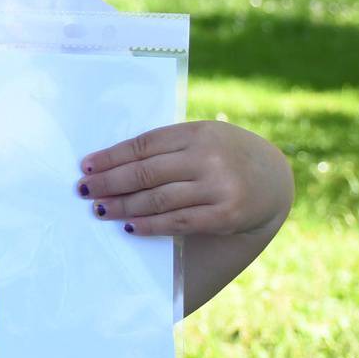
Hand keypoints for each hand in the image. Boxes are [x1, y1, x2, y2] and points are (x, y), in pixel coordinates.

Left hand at [77, 120, 293, 313]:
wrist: (274, 179)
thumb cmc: (225, 155)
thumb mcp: (202, 139)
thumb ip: (168, 149)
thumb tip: (114, 165)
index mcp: (198, 132)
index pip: (145, 144)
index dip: (112, 156)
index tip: (87, 166)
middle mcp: (209, 157)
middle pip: (147, 172)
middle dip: (110, 182)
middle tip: (84, 190)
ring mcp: (219, 187)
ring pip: (158, 199)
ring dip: (123, 206)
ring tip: (99, 209)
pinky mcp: (226, 216)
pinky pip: (178, 222)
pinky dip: (150, 225)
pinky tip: (129, 225)